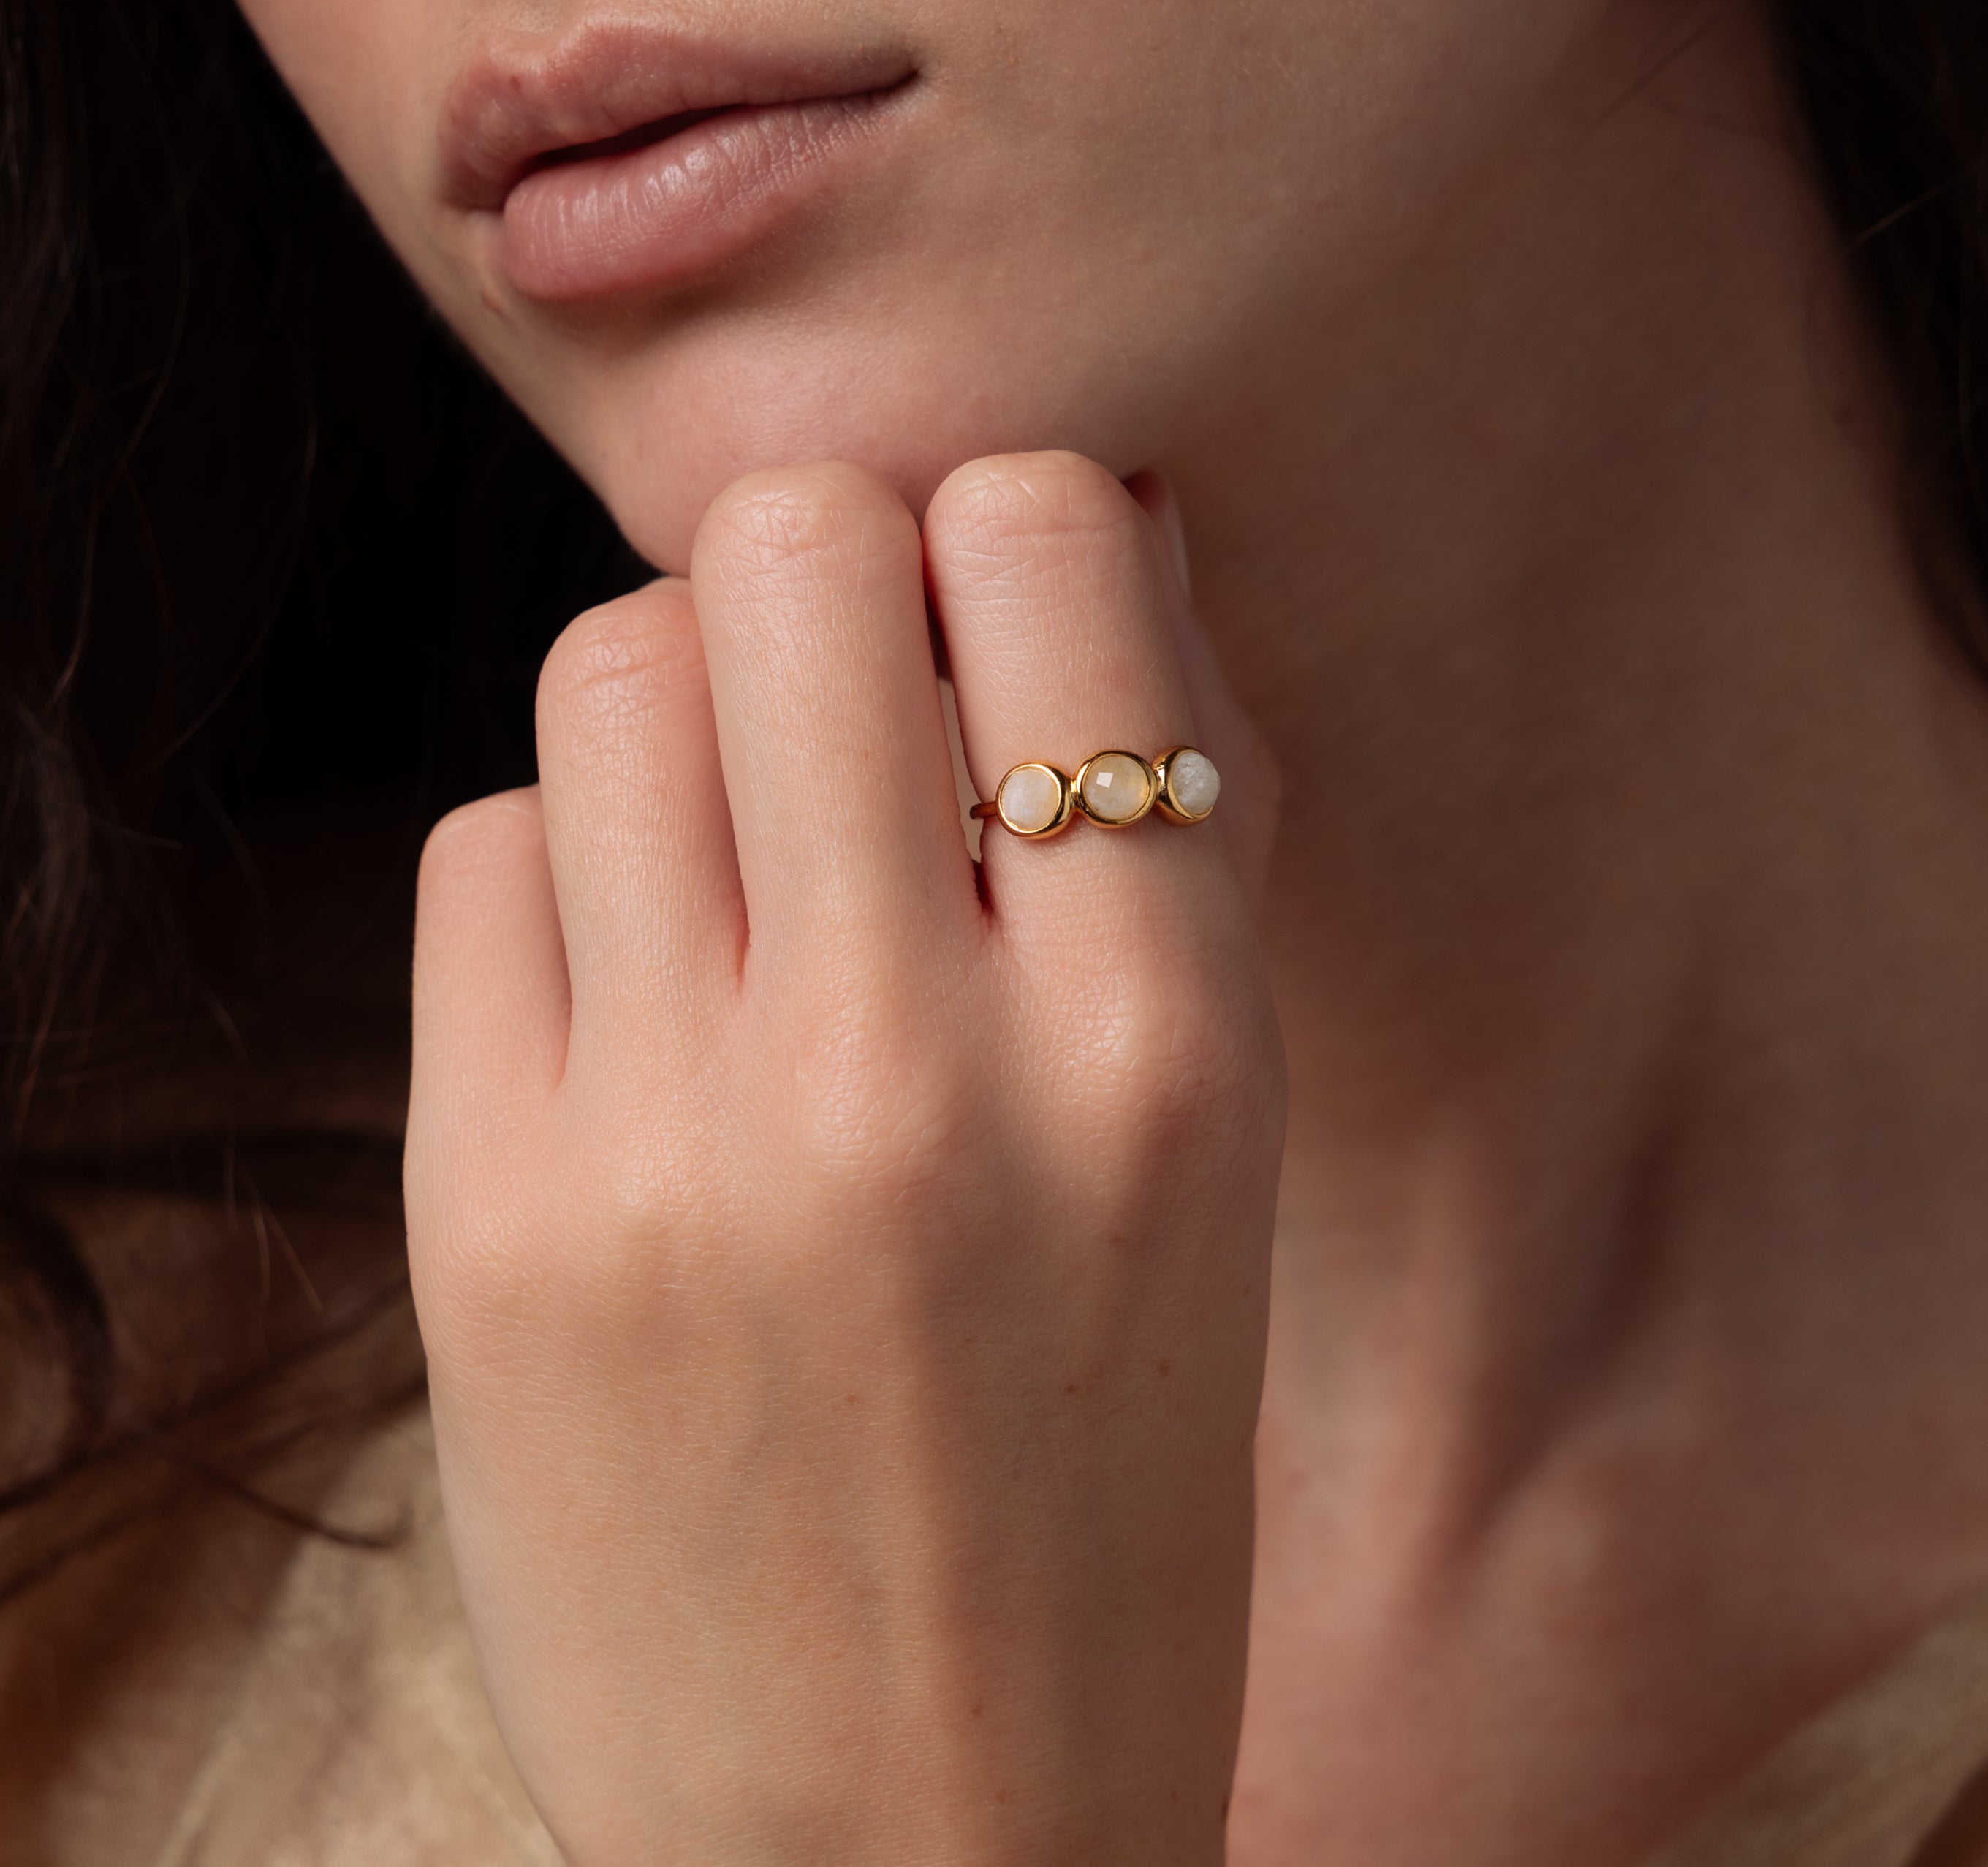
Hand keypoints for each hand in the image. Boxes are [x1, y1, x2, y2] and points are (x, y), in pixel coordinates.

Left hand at [405, 452, 1285, 1864]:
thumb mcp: (1222, 1149)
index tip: (995, 615)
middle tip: (854, 697)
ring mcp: (672, 1139)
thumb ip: (1172, 830)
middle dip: (825, 573)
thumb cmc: (1107, 1475)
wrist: (901, 1835)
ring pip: (610, 664)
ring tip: (748, 848)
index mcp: (1160, 1043)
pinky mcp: (485, 1211)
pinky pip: (491, 848)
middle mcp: (912, 1067)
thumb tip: (1082, 533)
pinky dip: (574, 871)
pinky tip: (645, 995)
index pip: (1041, 545)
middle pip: (784, 550)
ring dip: (688, 704)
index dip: (1008, 533)